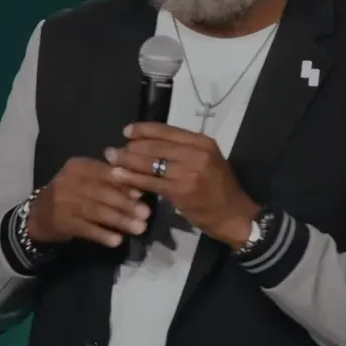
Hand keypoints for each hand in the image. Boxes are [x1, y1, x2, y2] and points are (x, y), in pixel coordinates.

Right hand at [25, 157, 150, 247]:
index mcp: (77, 166)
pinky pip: (85, 228)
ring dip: (119, 220)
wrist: (38, 215)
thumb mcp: (86, 181)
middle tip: (146, 214)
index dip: (124, 183)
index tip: (142, 193)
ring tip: (138, 228)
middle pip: (102, 192)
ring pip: (96, 211)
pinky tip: (116, 240)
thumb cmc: (70, 195)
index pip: (103, 172)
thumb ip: (110, 182)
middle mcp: (68, 181)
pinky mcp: (61, 222)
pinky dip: (102, 234)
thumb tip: (139, 189)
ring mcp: (63, 202)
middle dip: (126, 204)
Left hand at [104, 123, 258, 247]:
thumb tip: (152, 144)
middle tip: (113, 149)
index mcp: (202, 142)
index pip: (167, 130)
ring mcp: (188, 171)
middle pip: (155, 145)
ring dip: (126, 160)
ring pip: (150, 162)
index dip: (144, 130)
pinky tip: (119, 176)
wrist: (234, 215)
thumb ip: (185, 151)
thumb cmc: (220, 189)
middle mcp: (196, 153)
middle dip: (131, 146)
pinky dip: (132, 178)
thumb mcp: (208, 161)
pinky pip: (150, 181)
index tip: (127, 132)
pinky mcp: (179, 190)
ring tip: (110, 159)